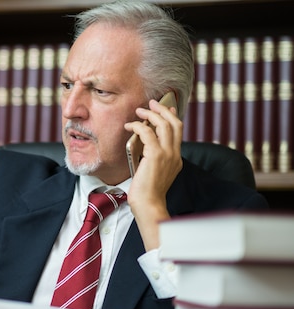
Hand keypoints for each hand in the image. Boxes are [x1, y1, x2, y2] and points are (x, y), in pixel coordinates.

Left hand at [124, 98, 182, 249]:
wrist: (148, 205)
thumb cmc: (146, 193)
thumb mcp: (152, 172)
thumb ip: (152, 158)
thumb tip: (142, 144)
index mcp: (176, 159)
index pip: (178, 132)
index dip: (172, 117)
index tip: (167, 108)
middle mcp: (174, 154)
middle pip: (174, 124)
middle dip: (163, 110)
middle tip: (152, 103)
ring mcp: (167, 154)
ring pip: (163, 124)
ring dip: (150, 114)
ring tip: (139, 111)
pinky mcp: (155, 155)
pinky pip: (147, 132)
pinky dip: (138, 125)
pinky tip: (130, 126)